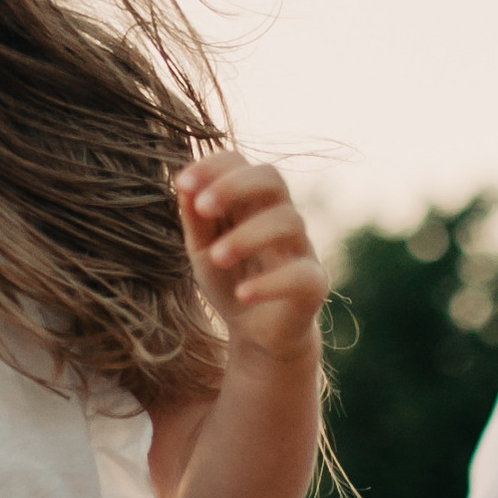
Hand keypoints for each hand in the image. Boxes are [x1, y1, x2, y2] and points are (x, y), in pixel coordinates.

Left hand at [176, 152, 327, 359]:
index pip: (240, 163)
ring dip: (247, 235)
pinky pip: (301, 275)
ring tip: (216, 258)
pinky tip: (242, 293)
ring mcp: (301, 248)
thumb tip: (183, 184)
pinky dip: (270, 283)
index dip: (213, 166)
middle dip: (234, 186)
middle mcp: (280, 216)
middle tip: (202, 208)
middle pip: (271, 177)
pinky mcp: (314, 284)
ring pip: (288, 221)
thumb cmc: (230, 281)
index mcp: (251, 202)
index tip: (183, 183)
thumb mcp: (202, 251)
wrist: (257, 334)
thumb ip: (195, 221)